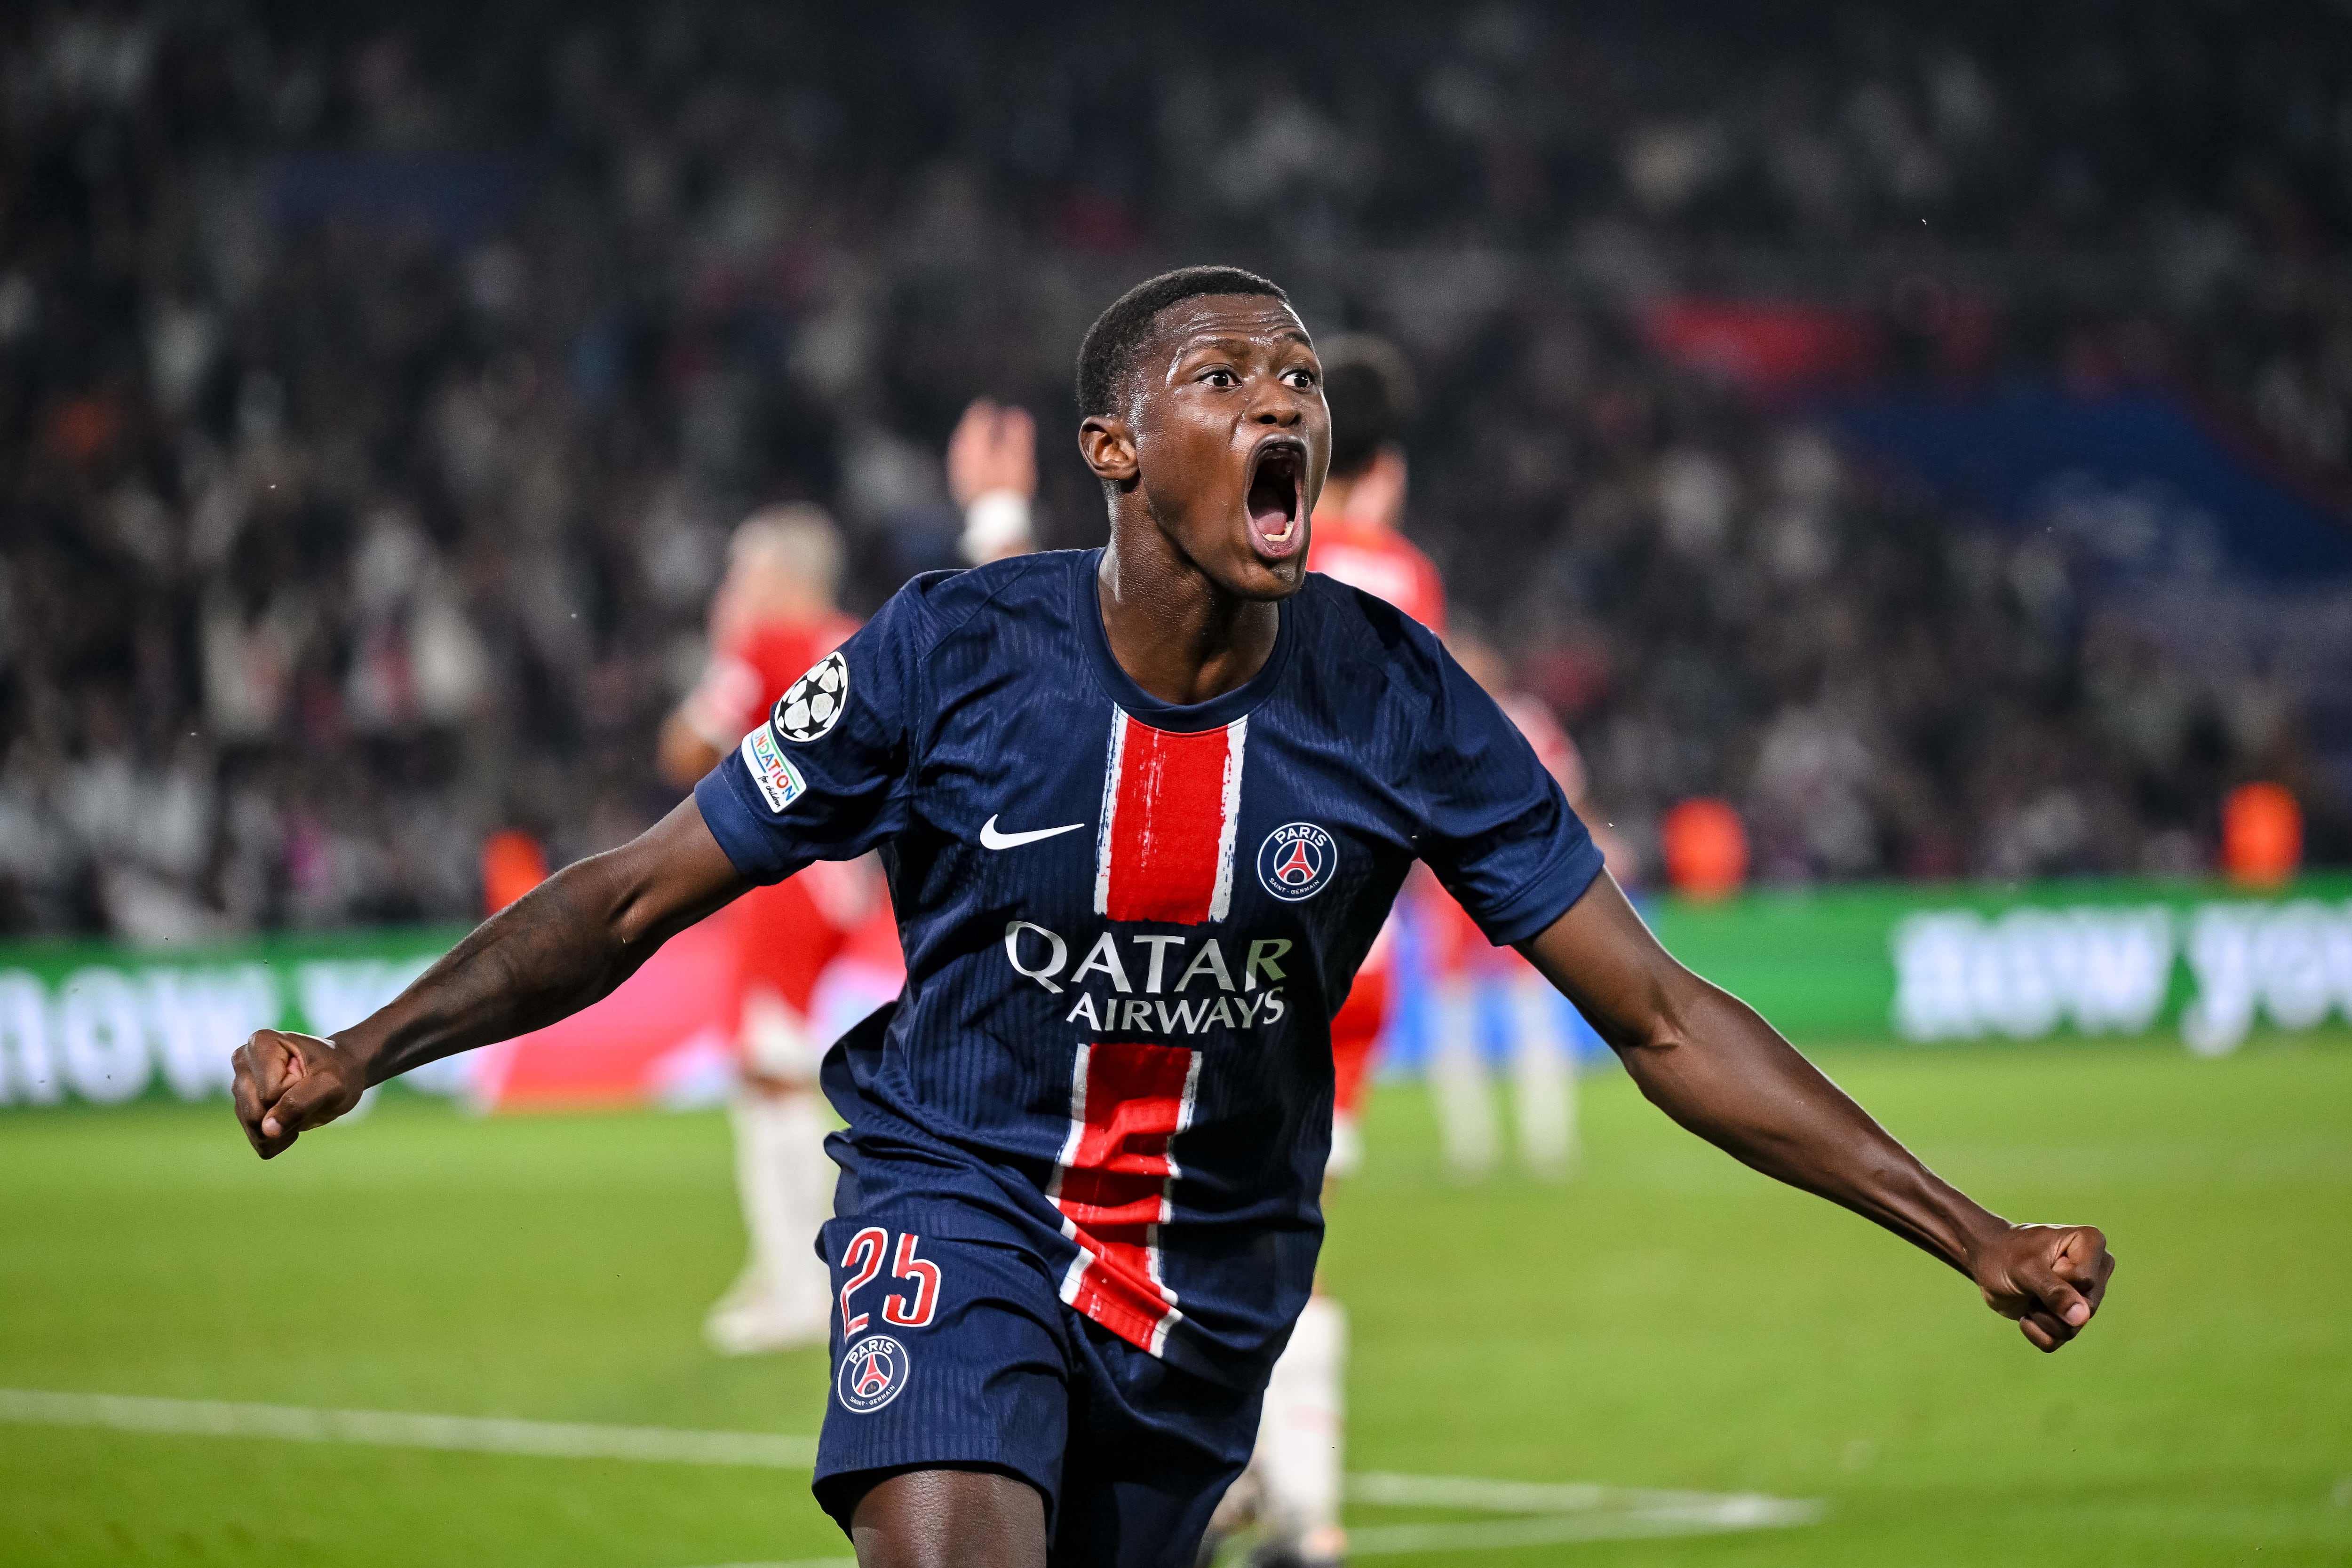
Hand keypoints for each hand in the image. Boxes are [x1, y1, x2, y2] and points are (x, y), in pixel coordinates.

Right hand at [232, 1029, 367, 1158]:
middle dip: (288, 1114)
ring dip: (286, 1128)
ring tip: (302, 1106)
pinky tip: (294, 1120)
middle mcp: (243, 1062)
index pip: (269, 1093)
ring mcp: (240, 1086)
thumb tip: (266, 1130)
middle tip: (306, 1093)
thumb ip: (298, 1103)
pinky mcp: (244, 1108)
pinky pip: (258, 1141)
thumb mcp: (330, 1084)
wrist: (342, 1074)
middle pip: (254, 1113)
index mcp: (260, 1043)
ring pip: (254, 1129)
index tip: (310, 1075)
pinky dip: (282, 1139)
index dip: (296, 1092)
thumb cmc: (339, 1072)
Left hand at [946, 398, 1035, 506]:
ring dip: (968, 438)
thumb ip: (1017, 434)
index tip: (988, 404)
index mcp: (976, 447)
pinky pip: (959, 463)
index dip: (983, 411)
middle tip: (981, 415)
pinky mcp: (960, 485)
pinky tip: (973, 458)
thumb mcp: (1019, 459)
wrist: (996, 520)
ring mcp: (959, 473)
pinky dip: (966, 454)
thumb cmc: (1010, 488)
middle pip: (965, 434)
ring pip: (960, 448)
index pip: (976, 422)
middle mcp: (963, 458)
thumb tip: (1015, 413)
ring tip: (976, 434)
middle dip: (973, 423)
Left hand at [1971, 1223, 2114, 1351]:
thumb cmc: (2006, 1255)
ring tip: (2029, 1293)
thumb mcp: (2025, 1268)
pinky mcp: (2072, 1317)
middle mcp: (2097, 1269)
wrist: (1988, 1262)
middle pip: (2086, 1308)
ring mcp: (2087, 1295)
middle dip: (2048, 1302)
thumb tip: (2083, 1317)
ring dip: (2040, 1316)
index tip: (2039, 1261)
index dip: (2055, 1277)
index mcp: (2092, 1243)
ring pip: (2073, 1327)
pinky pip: (2059, 1339)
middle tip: (2031, 1281)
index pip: (2085, 1281)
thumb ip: (2054, 1291)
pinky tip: (2026, 1313)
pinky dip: (2036, 1331)